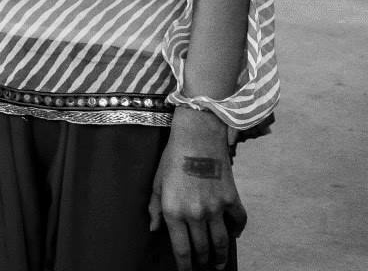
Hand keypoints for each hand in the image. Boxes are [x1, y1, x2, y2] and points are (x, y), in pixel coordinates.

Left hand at [149, 108, 246, 270]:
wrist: (197, 135)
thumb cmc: (172, 157)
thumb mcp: (157, 181)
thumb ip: (154, 207)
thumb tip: (154, 228)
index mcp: (174, 211)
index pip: (181, 249)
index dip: (185, 266)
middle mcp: (195, 214)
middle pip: (202, 249)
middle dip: (202, 262)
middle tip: (202, 266)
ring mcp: (216, 208)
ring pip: (221, 243)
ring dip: (220, 257)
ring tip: (218, 264)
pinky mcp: (232, 199)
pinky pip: (238, 222)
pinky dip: (237, 231)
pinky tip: (234, 234)